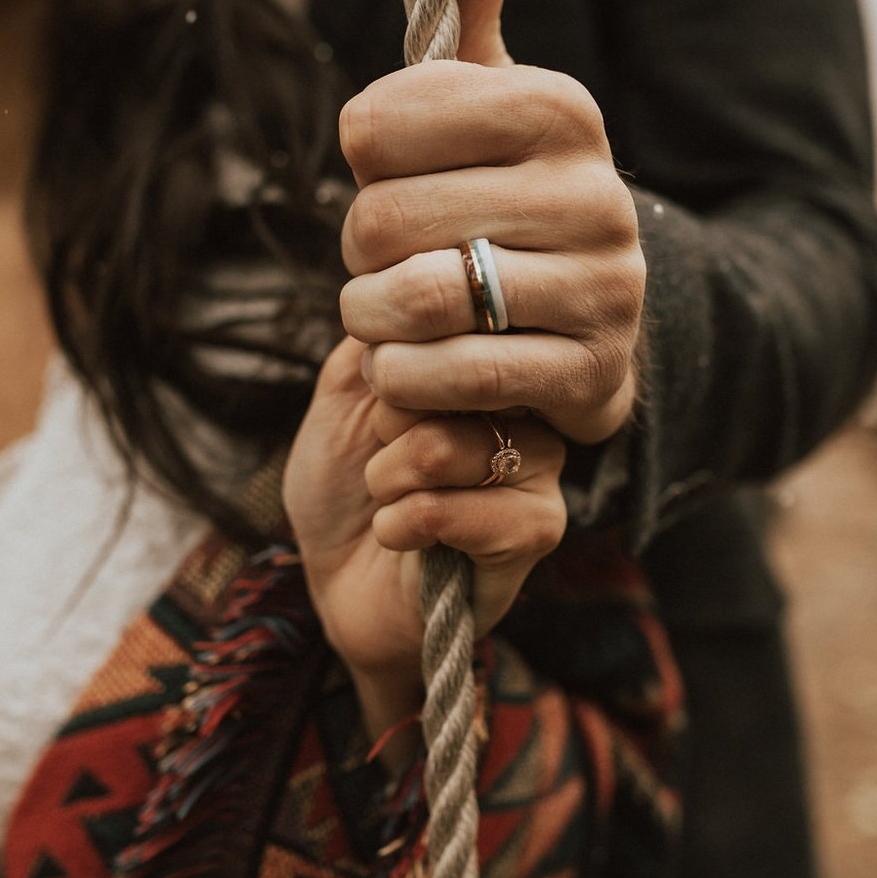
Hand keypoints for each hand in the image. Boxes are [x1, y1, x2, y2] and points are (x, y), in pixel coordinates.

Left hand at [282, 337, 566, 753]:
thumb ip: (379, 338)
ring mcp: (538, 470)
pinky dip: (400, 525)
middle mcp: (527, 409)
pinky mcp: (535, 531)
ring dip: (388, 479)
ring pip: (448, 447)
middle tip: (384, 456)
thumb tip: (406, 296)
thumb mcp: (345, 394)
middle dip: (387, 424)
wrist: (338, 581)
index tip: (376, 404)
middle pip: (452, 381)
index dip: (393, 366)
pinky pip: (452, 509)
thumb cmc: (346, 485)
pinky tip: (399, 536)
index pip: (457, 328)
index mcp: (490, 369)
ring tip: (389, 497)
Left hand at [338, 0, 644, 445]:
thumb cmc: (509, 211)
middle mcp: (597, 197)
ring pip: (418, 302)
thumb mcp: (494, 110)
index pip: (380, 123)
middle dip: (359, 253)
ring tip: (384, 319)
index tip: (384, 175)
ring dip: (371, 321)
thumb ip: (468, 13)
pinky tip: (410, 371)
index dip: (360, 162)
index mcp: (562, 113)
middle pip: (387, 220)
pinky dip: (404, 380)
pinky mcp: (590, 374)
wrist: (586, 325)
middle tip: (379, 264)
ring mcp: (604, 292)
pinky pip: (453, 377)